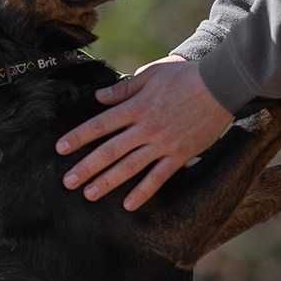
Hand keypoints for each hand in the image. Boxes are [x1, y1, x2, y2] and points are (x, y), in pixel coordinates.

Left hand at [54, 55, 233, 208]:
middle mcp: (145, 128)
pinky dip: (143, 191)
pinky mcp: (179, 155)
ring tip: (89, 194)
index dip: (79, 137)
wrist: (220, 85)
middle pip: (110, 150)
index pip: (100, 124)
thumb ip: (124, 88)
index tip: (60, 148)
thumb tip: (99, 98)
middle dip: (87, 167)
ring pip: (130, 167)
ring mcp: (162, 144)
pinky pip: (158, 177)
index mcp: (136, 107)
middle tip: (68, 182)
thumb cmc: (185, 76)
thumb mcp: (151, 74)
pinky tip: (129, 205)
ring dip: (108, 182)